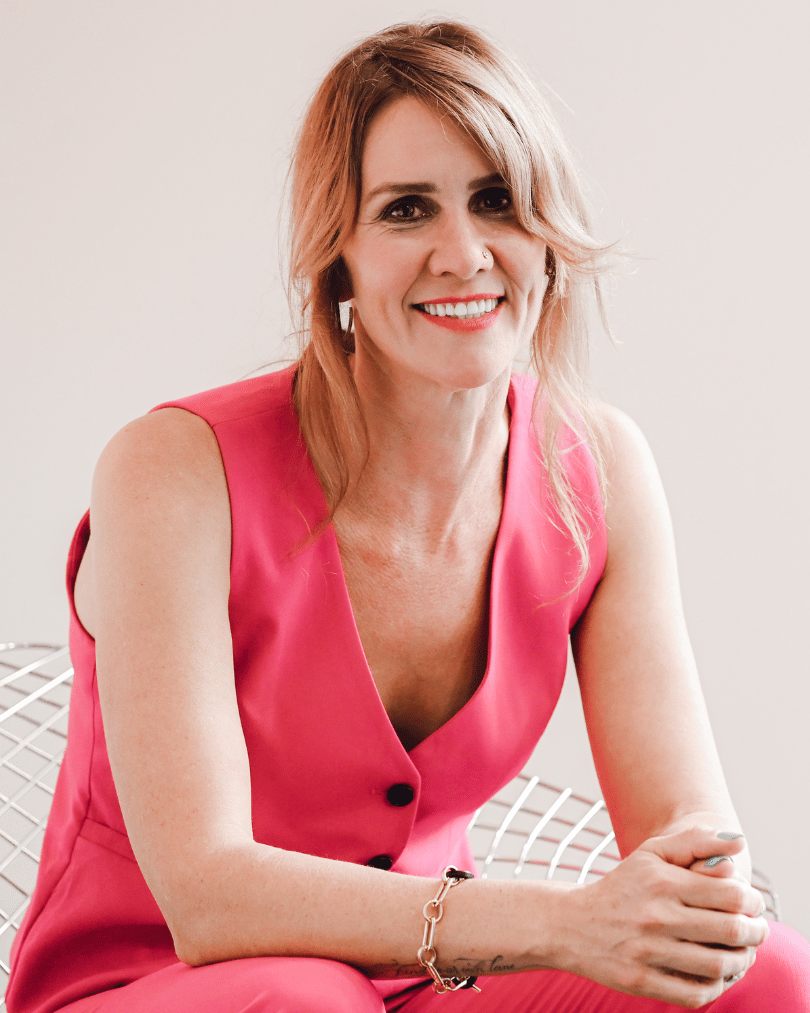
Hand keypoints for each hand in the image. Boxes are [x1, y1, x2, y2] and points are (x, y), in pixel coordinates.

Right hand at [556, 826, 767, 1008]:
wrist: (572, 922)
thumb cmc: (622, 885)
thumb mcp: (652, 853)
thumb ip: (695, 842)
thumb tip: (739, 842)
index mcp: (661, 881)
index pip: (729, 894)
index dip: (753, 901)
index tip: (754, 905)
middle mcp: (654, 916)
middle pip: (729, 931)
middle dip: (755, 933)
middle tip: (757, 931)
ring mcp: (646, 951)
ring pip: (717, 965)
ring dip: (742, 962)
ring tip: (743, 954)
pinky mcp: (640, 981)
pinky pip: (695, 994)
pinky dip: (716, 988)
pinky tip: (718, 975)